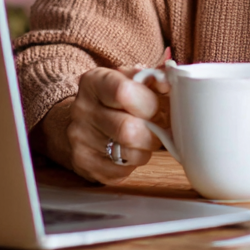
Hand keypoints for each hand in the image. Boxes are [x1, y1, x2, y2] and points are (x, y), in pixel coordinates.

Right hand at [36, 54, 170, 185]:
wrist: (84, 121)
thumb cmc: (114, 98)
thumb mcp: (130, 78)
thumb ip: (153, 77)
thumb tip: (169, 82)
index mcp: (94, 81)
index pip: (124, 92)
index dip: (149, 102)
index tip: (156, 106)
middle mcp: (82, 109)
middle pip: (128, 129)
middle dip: (153, 131)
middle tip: (156, 126)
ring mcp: (80, 139)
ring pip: (130, 153)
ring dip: (146, 148)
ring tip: (144, 138)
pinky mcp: (84, 165)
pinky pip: (122, 172)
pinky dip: (133, 163)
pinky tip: (128, 150)